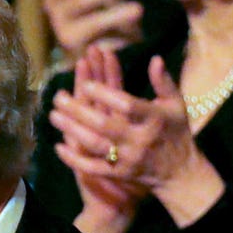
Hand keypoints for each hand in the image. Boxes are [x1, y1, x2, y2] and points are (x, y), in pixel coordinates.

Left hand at [53, 46, 219, 232]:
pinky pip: (93, 168)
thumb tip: (154, 58)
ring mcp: (128, 159)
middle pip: (104, 125)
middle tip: (58, 98)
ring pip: (95, 145)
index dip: (106, 94)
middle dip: (78, 111)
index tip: (86, 83)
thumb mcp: (176, 104)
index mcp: (154, 119)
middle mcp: (140, 139)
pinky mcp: (119, 174)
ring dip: (72, 129)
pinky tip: (59, 146)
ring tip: (53, 115)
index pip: (127, 105)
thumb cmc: (175, 131)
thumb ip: (164, 82)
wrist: (179, 171)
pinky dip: (74, 159)